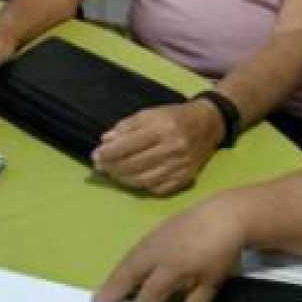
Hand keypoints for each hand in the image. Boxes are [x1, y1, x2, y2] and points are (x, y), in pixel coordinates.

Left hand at [91, 100, 224, 194]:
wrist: (207, 124)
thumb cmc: (173, 116)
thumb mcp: (149, 113)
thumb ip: (126, 126)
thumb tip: (105, 141)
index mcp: (161, 128)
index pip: (128, 145)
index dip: (109, 153)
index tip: (95, 156)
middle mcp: (172, 148)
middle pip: (134, 164)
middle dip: (113, 167)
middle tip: (100, 167)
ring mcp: (180, 166)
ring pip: (144, 180)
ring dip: (123, 179)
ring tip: (112, 174)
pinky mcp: (185, 179)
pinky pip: (158, 188)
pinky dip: (141, 186)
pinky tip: (131, 179)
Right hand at [92, 193, 245, 301]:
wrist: (225, 216)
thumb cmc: (221, 252)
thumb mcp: (212, 282)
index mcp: (173, 267)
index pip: (150, 292)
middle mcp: (158, 252)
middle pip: (131, 271)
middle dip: (114, 288)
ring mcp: (156, 238)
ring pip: (130, 258)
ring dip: (116, 274)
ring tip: (104, 288)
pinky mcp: (158, 230)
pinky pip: (136, 248)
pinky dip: (125, 260)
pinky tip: (123, 268)